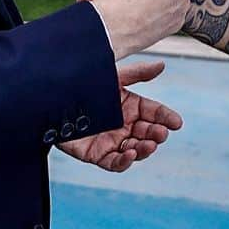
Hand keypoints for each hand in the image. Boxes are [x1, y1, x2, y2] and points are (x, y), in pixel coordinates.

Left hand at [56, 60, 182, 171]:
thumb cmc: (83, 86)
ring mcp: (112, 141)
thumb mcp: (112, 79)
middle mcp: (123, 125)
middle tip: (160, 133)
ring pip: (135, 149)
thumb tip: (162, 65)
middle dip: (156, 134)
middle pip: (147, 132)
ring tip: (148, 145)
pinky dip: (125, 161)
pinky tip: (131, 154)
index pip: (153, 112)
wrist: (51, 102)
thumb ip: (136, 73)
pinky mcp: (97, 155)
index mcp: (129, 106)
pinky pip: (115, 162)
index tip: (177, 122)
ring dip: (145, 149)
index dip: (165, 117)